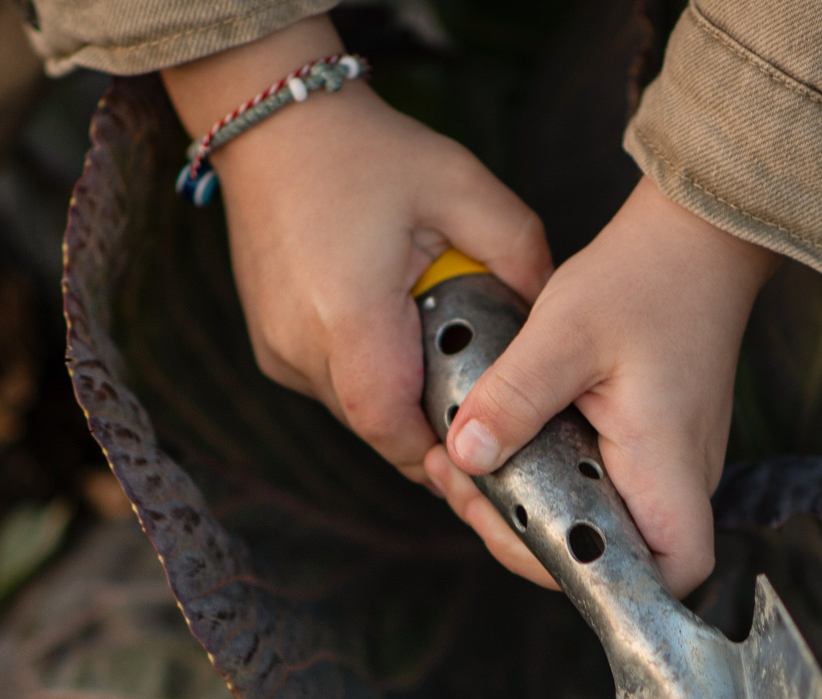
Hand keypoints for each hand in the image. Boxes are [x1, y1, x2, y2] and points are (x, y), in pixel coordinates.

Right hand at [160, 19, 549, 485]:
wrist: (273, 121)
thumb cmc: (369, 151)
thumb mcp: (464, 187)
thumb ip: (521, 257)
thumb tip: (552, 323)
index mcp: (349, 315)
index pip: (394, 428)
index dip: (444, 454)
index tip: (491, 454)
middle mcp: (300, 345)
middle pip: (378, 428)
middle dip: (432, 431)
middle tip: (486, 414)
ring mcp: (277, 350)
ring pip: (353, 414)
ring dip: (400, 404)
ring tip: (445, 367)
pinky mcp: (268, 347)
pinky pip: (330, 388)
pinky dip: (370, 379)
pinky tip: (399, 342)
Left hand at [429, 178, 779, 596]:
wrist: (691, 239)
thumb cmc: (644, 280)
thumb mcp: (564, 332)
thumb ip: (513, 398)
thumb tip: (466, 456)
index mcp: (669, 462)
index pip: (673, 572)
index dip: (610, 583)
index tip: (534, 541)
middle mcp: (680, 478)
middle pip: (618, 559)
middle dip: (531, 543)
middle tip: (465, 491)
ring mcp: (667, 467)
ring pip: (600, 525)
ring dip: (531, 511)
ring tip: (465, 467)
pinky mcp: (649, 449)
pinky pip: (596, 489)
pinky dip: (546, 481)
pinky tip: (497, 445)